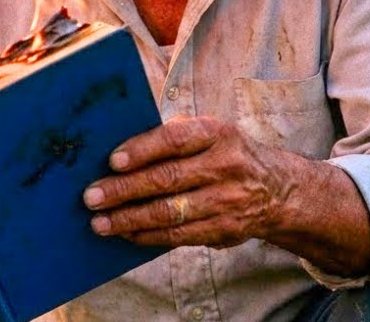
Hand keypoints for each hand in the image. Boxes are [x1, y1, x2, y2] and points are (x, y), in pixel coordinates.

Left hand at [83, 117, 297, 248]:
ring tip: (100, 223)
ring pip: (171, 213)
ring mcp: (228, 201)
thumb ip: (172, 135)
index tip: (112, 161)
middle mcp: (225, 166)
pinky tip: (126, 234)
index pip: (175, 140)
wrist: (277, 189)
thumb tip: (119, 150)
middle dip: (124, 190)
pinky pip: (180, 236)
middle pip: (168, 180)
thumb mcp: (209, 132)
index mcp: (217, 133)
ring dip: (130, 220)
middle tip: (91, 197)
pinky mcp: (225, 230)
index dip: (142, 150)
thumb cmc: (224, 152)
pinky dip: (149, 236)